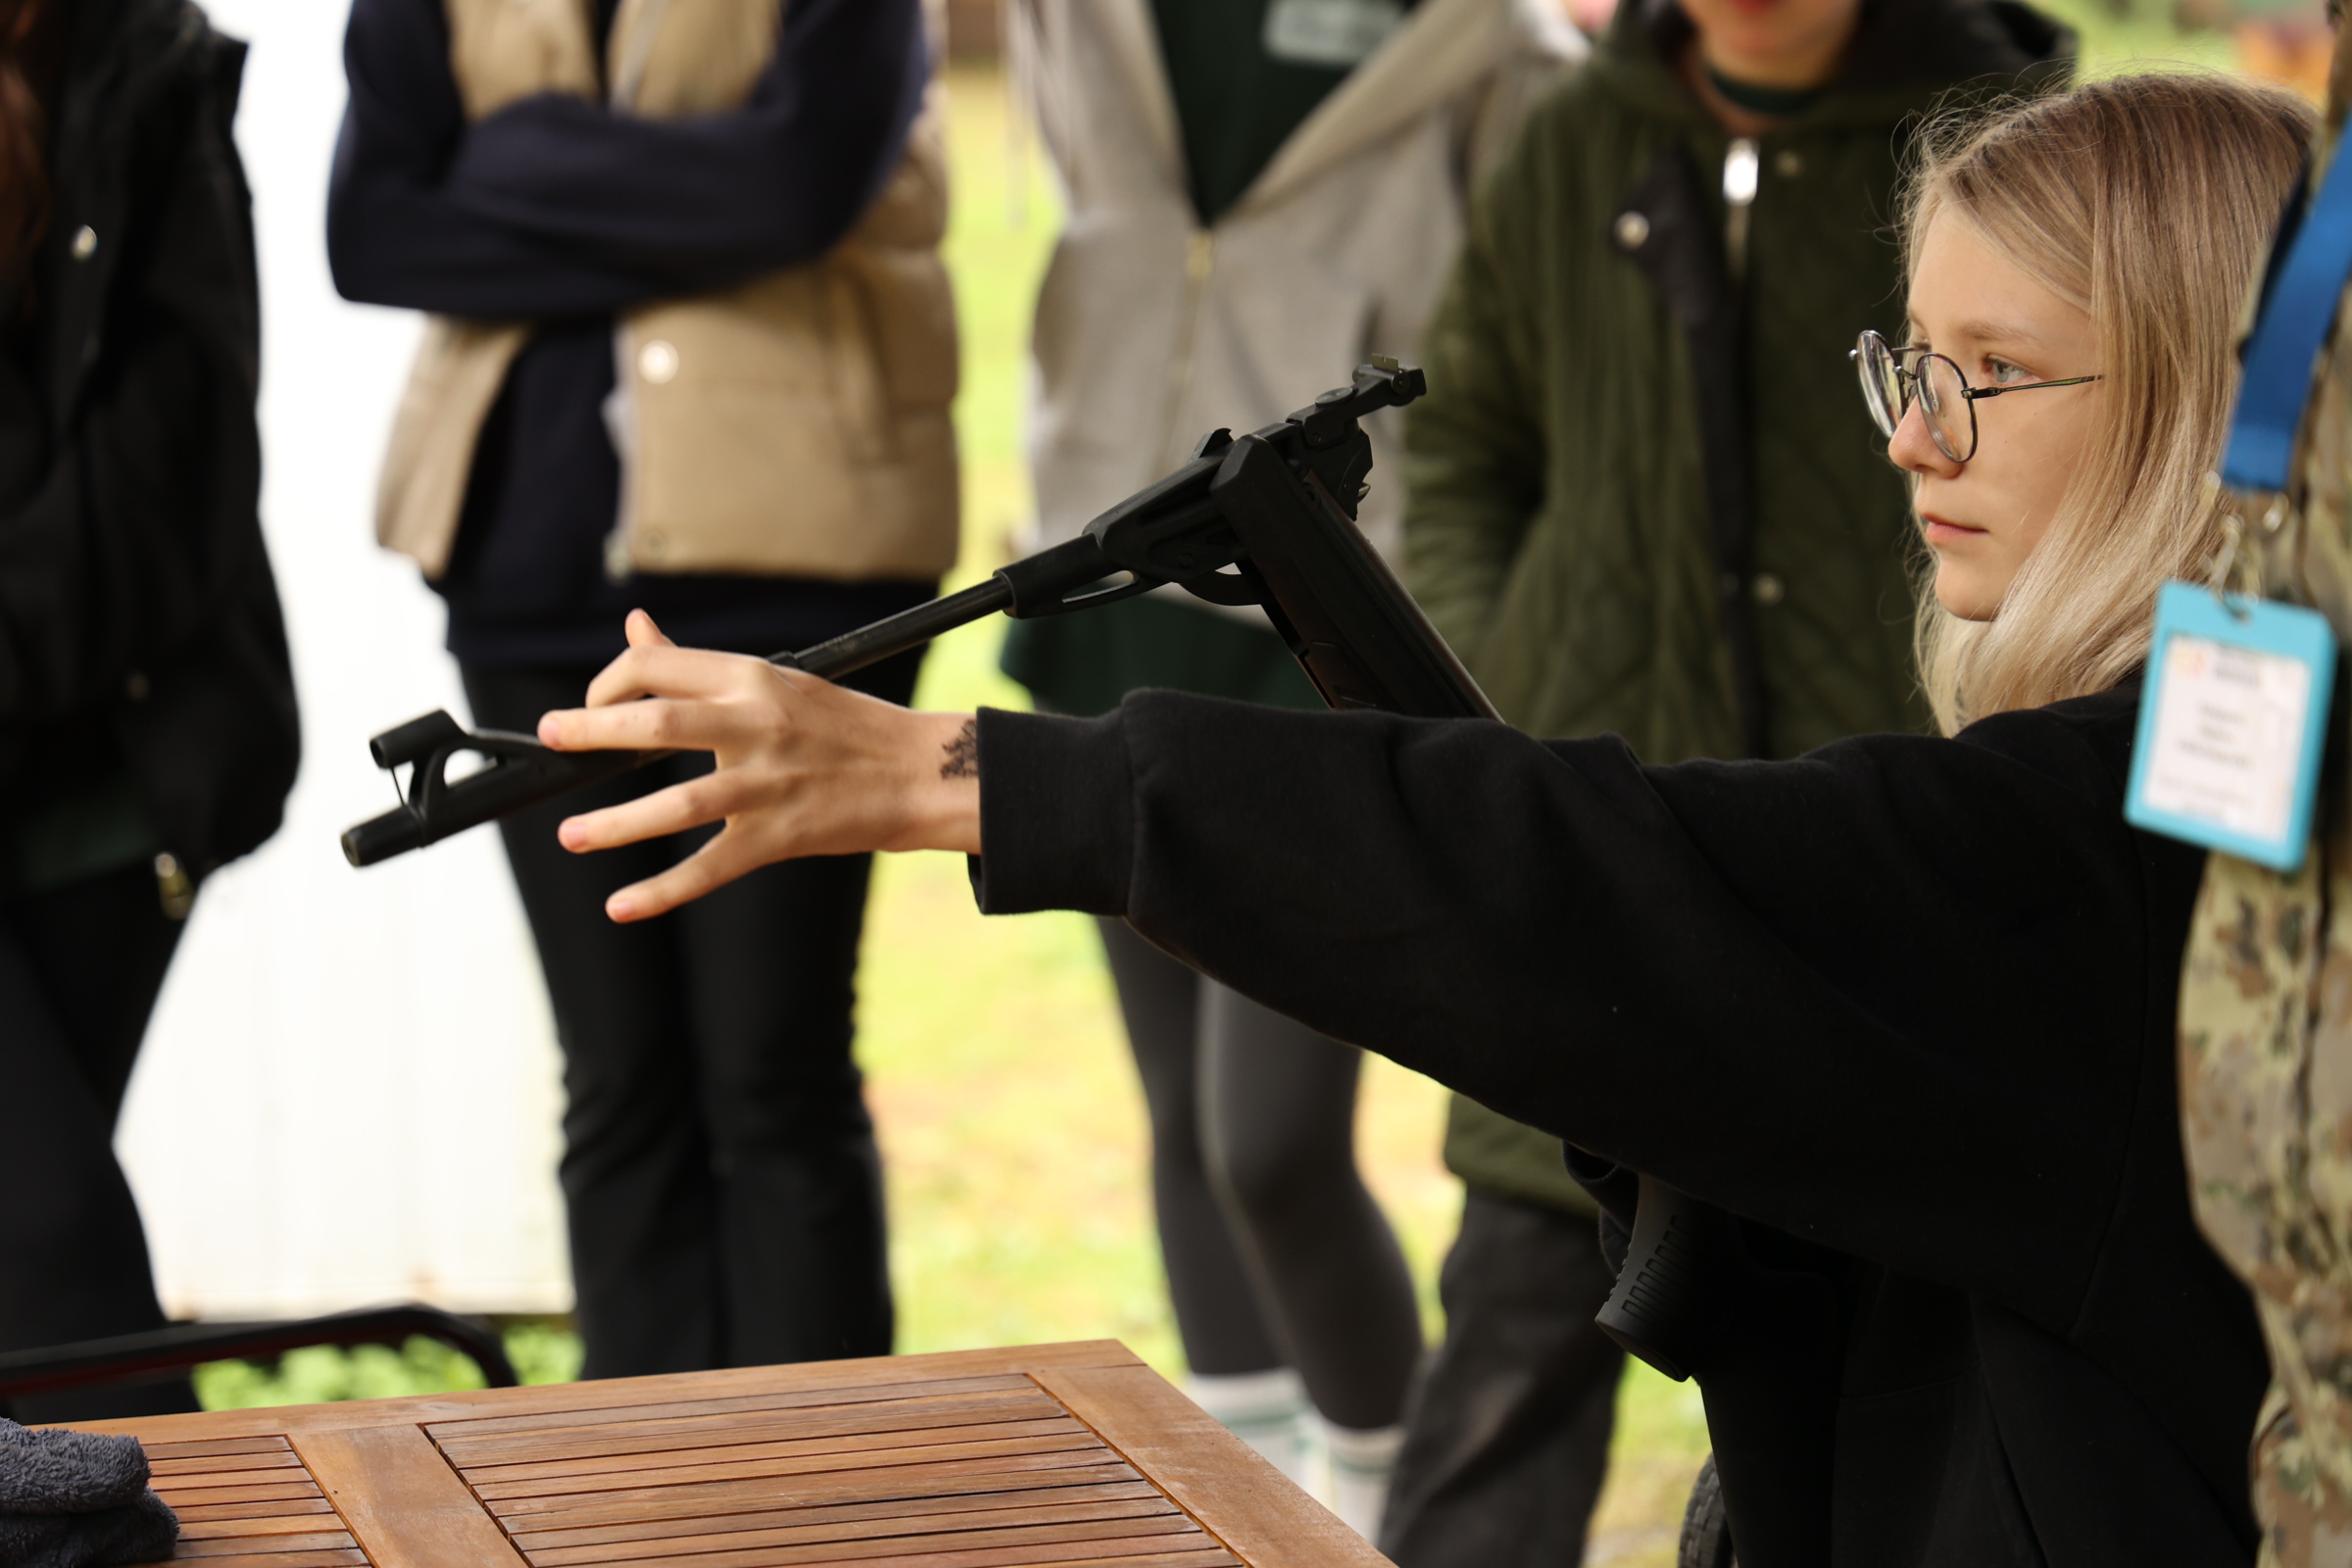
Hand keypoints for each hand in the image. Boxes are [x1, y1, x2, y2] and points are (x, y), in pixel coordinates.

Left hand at [536, 611, 981, 922]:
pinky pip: (711, 867)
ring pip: (677, 803)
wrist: (921, 772)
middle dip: (591, 731)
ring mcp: (768, 784)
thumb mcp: (776, 678)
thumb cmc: (847, 725)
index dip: (609, 682)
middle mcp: (757, 725)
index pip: (658, 666)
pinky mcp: (781, 835)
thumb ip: (698, 664)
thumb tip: (636, 627)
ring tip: (572, 835)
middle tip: (551, 738)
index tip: (589, 707)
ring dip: (616, 824)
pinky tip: (622, 904)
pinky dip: (662, 890)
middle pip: (657, 722)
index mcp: (751, 679)